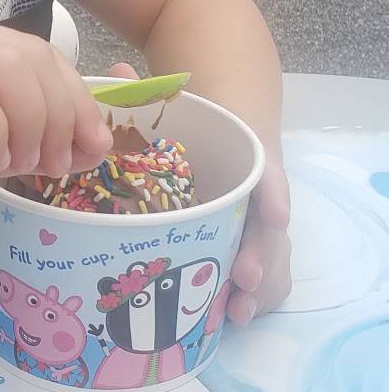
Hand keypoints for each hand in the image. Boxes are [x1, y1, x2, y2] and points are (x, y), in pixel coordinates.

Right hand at [0, 20, 113, 245]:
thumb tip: (98, 139)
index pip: (42, 53)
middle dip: (62, 114)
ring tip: (22, 165)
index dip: (78, 98)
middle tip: (55, 165)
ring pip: (8, 69)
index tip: (92, 148)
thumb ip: (35, 138)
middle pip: (32, 56)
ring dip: (31, 124)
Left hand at [105, 62, 291, 324]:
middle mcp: (259, 192)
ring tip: (239, 311)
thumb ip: (144, 92)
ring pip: (274, 254)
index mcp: (246, 153)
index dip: (272, 192)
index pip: (267, 171)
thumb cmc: (198, 120)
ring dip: (262, 282)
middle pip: (270, 226)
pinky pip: (268, 272)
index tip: (276, 216)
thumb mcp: (174, 102)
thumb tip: (115, 74)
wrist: (233, 121)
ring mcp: (260, 221)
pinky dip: (259, 296)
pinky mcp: (253, 243)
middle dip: (260, 252)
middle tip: (243, 276)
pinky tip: (236, 317)